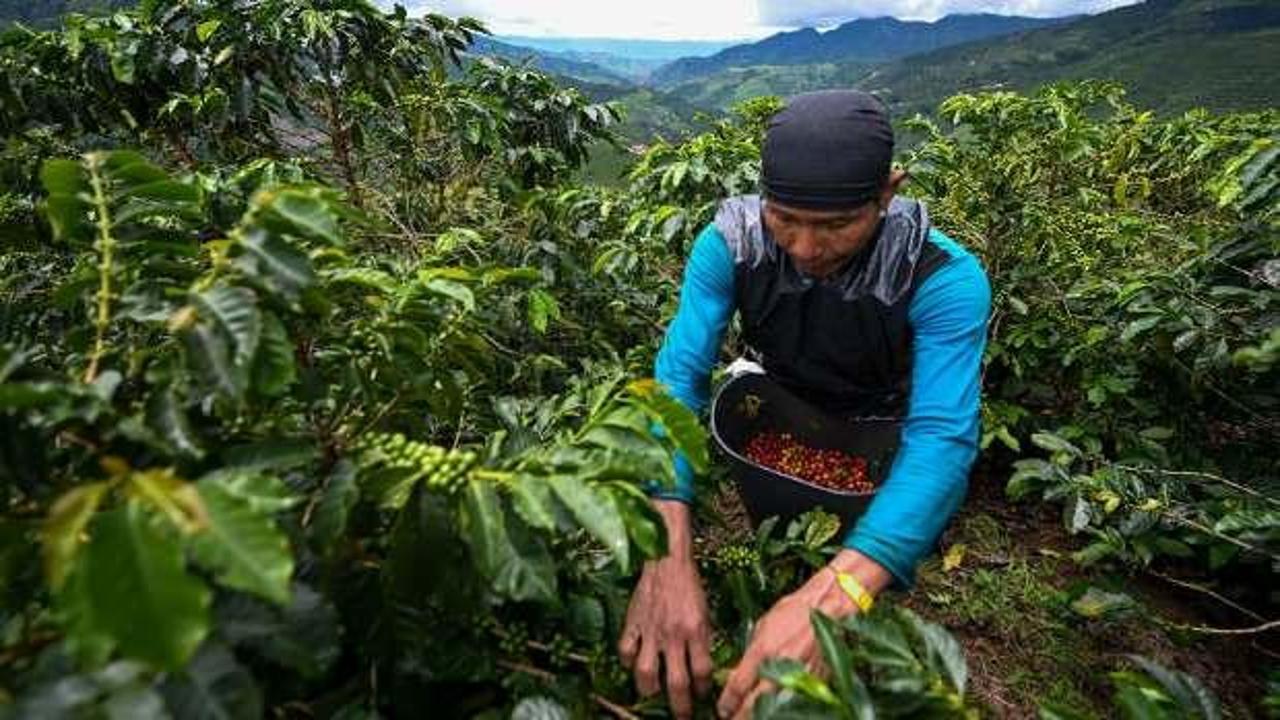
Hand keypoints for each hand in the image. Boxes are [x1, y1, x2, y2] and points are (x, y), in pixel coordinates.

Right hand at [618, 500, 713, 719]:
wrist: (666, 559)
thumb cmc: (690, 585)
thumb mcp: (706, 613)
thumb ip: (703, 640)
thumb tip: (704, 668)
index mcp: (696, 631)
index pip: (702, 673)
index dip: (704, 690)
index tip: (704, 697)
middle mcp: (673, 635)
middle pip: (676, 682)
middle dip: (681, 706)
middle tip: (683, 715)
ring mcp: (651, 630)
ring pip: (646, 673)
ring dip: (650, 689)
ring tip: (653, 695)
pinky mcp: (633, 622)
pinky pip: (626, 650)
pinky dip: (628, 661)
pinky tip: (633, 665)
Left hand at [716, 550, 891, 718]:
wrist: (828, 606)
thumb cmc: (794, 611)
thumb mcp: (763, 627)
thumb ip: (750, 654)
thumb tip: (736, 675)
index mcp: (762, 651)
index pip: (737, 687)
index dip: (726, 703)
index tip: (723, 709)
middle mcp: (779, 667)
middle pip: (754, 706)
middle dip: (740, 717)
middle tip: (734, 718)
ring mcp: (799, 677)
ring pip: (776, 710)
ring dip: (761, 716)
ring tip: (753, 716)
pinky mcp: (817, 683)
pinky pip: (797, 702)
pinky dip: (786, 709)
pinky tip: (779, 709)